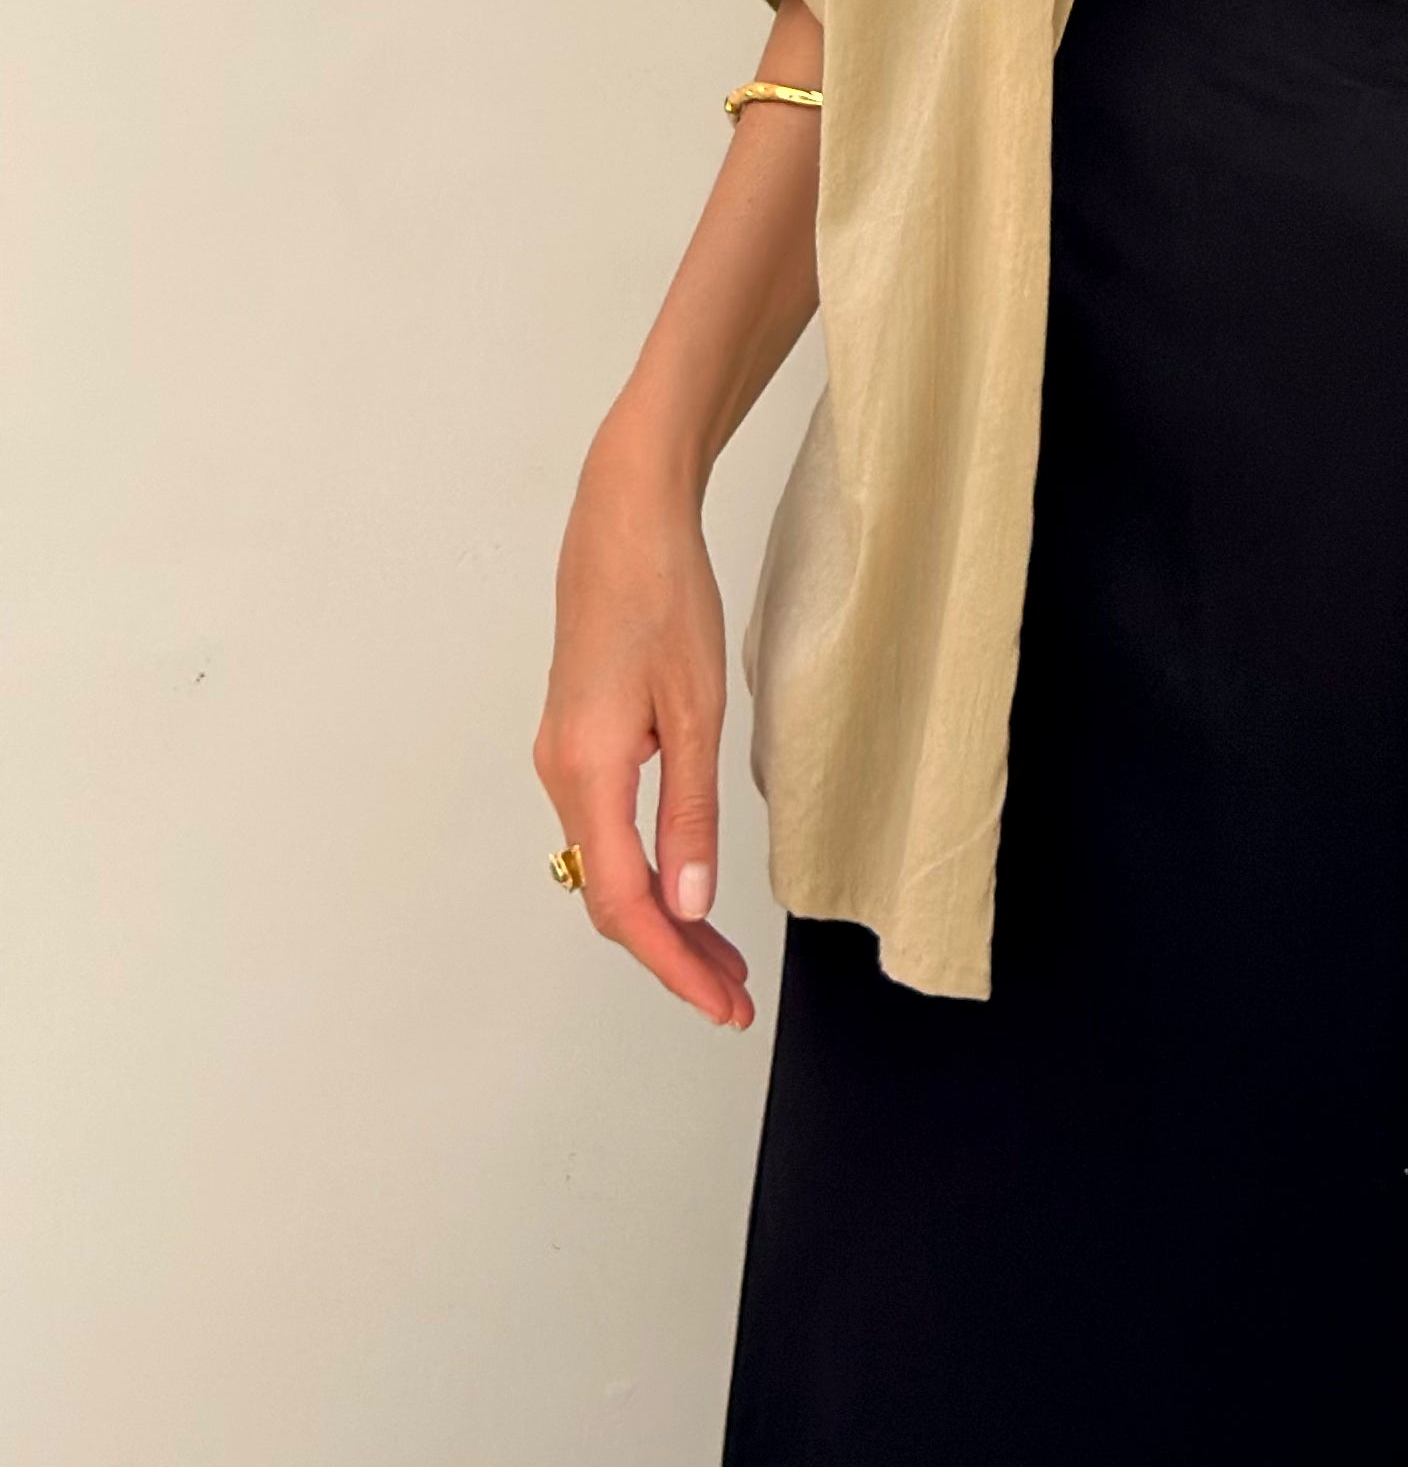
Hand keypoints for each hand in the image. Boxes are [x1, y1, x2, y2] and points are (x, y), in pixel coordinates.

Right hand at [533, 419, 754, 1027]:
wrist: (623, 514)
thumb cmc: (665, 592)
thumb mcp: (698, 707)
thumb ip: (691, 813)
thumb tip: (692, 903)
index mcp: (588, 773)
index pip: (627, 904)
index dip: (675, 964)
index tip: (722, 1005)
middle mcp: (562, 775)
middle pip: (611, 897)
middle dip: (673, 953)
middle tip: (733, 995)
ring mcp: (563, 757)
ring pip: (608, 867)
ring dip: (663, 914)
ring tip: (722, 955)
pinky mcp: (577, 739)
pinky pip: (607, 830)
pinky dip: (648, 869)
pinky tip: (686, 883)